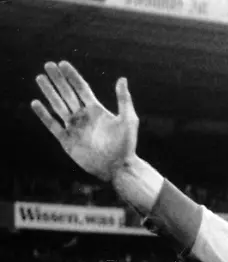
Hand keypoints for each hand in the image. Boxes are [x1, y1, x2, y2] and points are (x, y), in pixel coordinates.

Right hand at [31, 61, 138, 182]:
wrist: (118, 167)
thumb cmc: (126, 145)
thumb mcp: (127, 120)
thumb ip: (123, 100)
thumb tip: (122, 78)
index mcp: (97, 110)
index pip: (82, 89)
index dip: (72, 76)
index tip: (62, 63)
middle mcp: (84, 117)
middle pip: (67, 94)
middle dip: (58, 80)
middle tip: (47, 65)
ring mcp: (74, 128)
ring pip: (58, 106)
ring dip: (49, 92)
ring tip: (39, 78)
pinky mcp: (66, 140)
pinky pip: (52, 125)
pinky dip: (44, 115)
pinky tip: (36, 103)